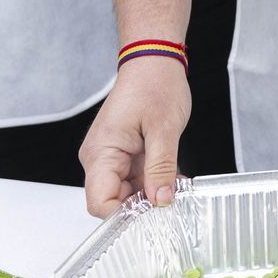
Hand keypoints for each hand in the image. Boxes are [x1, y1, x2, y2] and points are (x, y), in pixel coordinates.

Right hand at [79, 58, 190, 216]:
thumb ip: (161, 168)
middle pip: (113, 200)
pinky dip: (154, 180)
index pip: (100, 203)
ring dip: (151, 192)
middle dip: (142, 205)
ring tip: (177, 186)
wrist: (154, 62)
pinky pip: (135, 177)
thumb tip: (160, 201)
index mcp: (101, 153)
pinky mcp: (124, 152)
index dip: (124, 216)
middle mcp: (99, 157)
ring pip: (127, 191)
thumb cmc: (155, 86)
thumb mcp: (165, 130)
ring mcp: (111, 156)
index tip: (153, 216)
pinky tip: (174, 178)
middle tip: (173, 201)